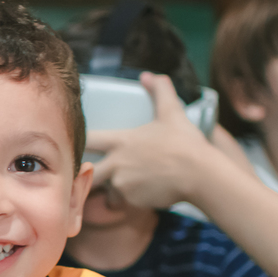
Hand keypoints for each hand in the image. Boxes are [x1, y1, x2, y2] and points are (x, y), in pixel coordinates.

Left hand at [85, 73, 214, 208]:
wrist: (200, 175)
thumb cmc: (186, 143)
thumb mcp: (172, 112)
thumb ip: (160, 91)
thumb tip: (148, 76)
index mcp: (121, 141)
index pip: (88, 140)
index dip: (80, 142)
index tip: (77, 144)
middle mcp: (116, 164)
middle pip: (87, 171)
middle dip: (88, 172)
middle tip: (94, 170)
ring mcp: (122, 184)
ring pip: (108, 187)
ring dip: (114, 186)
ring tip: (134, 179)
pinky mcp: (131, 200)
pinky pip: (123, 200)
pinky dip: (131, 197)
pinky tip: (148, 189)